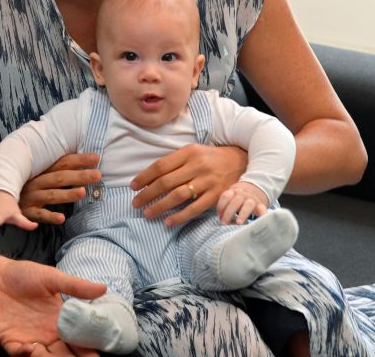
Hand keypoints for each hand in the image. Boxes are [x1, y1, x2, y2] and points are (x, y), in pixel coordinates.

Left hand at [0, 254, 105, 355]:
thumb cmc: (22, 274)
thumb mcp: (52, 277)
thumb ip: (76, 286)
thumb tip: (104, 288)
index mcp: (59, 319)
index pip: (78, 339)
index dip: (88, 347)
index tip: (98, 352)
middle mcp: (47, 333)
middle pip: (65, 354)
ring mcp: (29, 338)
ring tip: (57, 354)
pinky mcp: (10, 341)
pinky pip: (20, 354)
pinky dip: (25, 354)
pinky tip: (30, 348)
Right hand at [19, 154, 100, 224]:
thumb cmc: (24, 184)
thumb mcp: (37, 173)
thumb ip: (56, 169)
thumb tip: (81, 163)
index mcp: (41, 170)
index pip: (62, 163)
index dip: (79, 160)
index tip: (96, 158)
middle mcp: (36, 182)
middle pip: (60, 177)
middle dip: (79, 175)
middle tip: (98, 174)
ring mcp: (31, 197)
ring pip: (51, 195)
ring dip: (67, 194)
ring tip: (83, 192)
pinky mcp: (26, 212)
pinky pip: (38, 215)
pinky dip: (49, 216)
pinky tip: (61, 218)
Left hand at [130, 143, 247, 226]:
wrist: (241, 162)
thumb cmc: (209, 158)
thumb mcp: (192, 152)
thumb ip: (174, 162)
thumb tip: (149, 177)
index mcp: (188, 152)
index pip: (160, 165)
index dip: (144, 177)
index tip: (133, 186)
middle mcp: (197, 166)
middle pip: (166, 182)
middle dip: (147, 194)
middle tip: (135, 203)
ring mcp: (207, 181)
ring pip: (178, 195)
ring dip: (160, 206)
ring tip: (147, 213)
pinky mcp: (216, 196)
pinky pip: (195, 208)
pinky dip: (180, 216)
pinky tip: (168, 222)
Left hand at [216, 182, 268, 224]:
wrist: (255, 189)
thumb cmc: (239, 198)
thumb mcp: (232, 196)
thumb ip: (226, 205)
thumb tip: (220, 220)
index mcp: (234, 191)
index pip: (226, 196)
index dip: (221, 206)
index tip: (219, 216)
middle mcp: (243, 194)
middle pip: (235, 202)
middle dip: (228, 213)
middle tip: (224, 223)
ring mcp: (253, 199)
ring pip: (248, 205)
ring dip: (243, 214)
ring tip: (238, 223)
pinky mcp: (261, 205)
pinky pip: (262, 209)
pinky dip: (262, 215)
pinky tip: (260, 222)